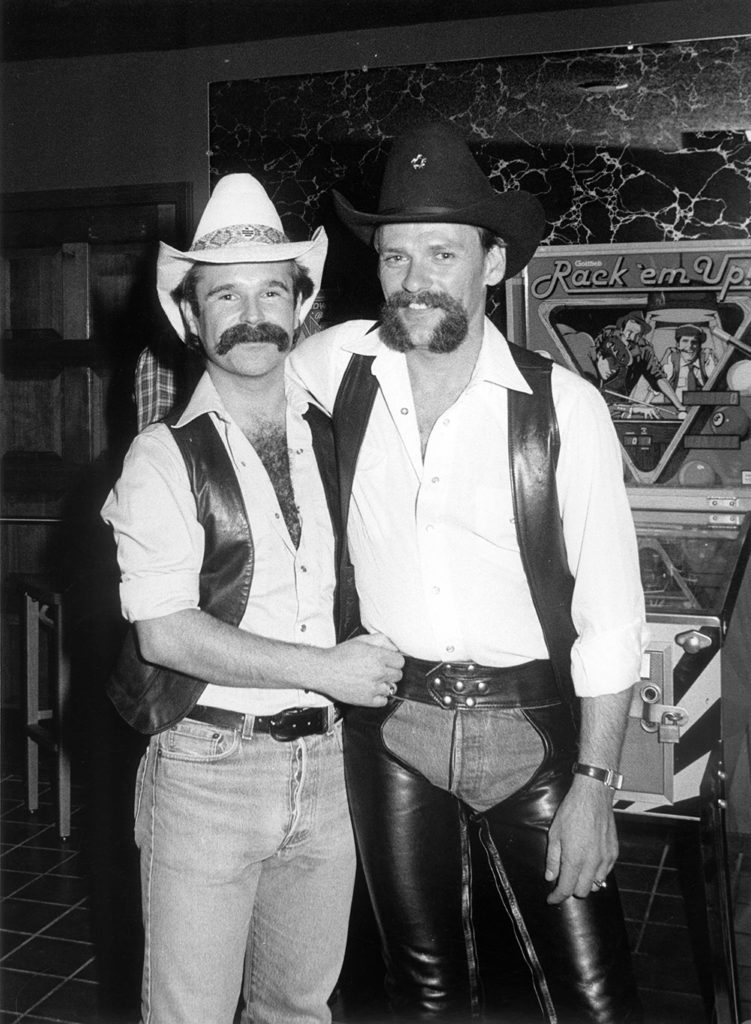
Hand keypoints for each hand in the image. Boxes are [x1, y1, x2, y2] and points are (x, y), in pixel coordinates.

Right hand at [317, 633, 403, 706]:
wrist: (324, 670)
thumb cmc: (340, 655)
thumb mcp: (361, 640)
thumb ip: (381, 640)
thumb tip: (394, 647)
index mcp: (378, 656)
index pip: (401, 662)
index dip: (394, 661)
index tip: (388, 661)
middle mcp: (378, 672)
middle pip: (398, 675)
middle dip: (390, 672)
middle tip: (379, 670)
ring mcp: (374, 688)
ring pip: (392, 688)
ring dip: (384, 684)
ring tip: (372, 680)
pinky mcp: (367, 700)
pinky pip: (384, 701)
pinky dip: (379, 697)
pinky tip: (370, 690)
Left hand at [544, 776, 617, 903]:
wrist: (593, 796)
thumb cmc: (571, 812)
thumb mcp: (554, 834)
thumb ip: (553, 859)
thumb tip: (550, 877)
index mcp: (575, 859)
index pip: (566, 889)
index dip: (557, 897)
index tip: (552, 899)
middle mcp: (592, 862)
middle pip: (583, 891)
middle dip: (571, 889)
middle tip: (563, 880)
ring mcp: (605, 858)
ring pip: (597, 884)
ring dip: (586, 882)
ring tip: (578, 871)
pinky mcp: (614, 853)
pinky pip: (606, 872)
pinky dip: (598, 873)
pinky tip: (590, 863)